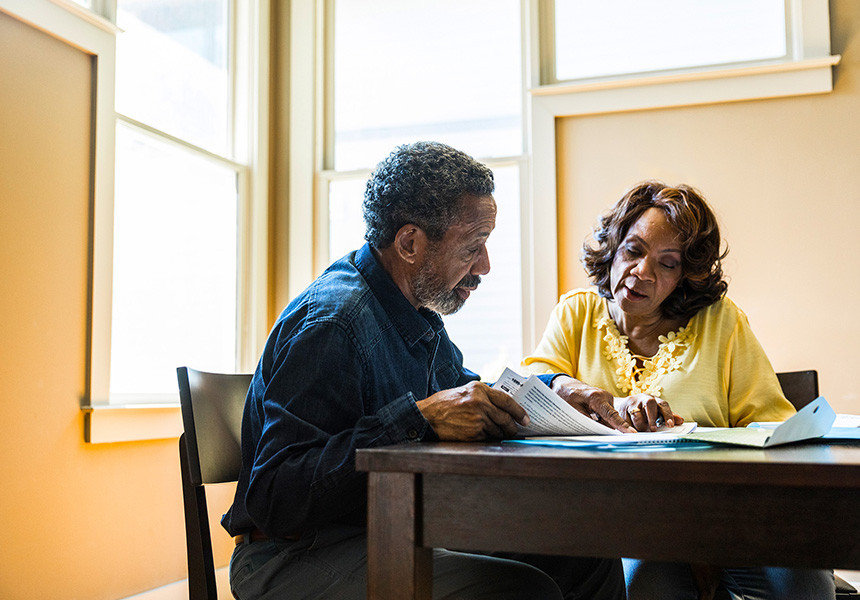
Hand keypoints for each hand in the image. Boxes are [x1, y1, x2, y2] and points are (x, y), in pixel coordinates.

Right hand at [416, 381, 530, 440]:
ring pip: (497, 430)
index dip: (519, 411)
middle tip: (515, 431)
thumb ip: (483, 396)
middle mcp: (480, 403)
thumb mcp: (464, 392)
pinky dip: (486, 438)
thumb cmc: (444, 404)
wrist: (426, 417)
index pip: (506, 400)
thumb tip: (503, 407)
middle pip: (505, 418)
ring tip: (494, 433)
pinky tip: (479, 435)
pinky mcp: (472, 433)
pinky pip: (487, 438)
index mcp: (479, 389)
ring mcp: (477, 418)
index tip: (526, 419)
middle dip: (512, 427)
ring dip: (498, 434)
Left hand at [551, 376, 635, 432]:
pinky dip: (601, 419)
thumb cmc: (566, 396)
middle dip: (605, 427)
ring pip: (609, 418)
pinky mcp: (606, 401)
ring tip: (587, 416)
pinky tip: (590, 416)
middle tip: (594, 429)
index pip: (611, 415)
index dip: (621, 426)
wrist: (565, 385)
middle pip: (611, 419)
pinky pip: (607, 415)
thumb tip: (601, 432)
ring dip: (601, 423)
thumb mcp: (573, 410)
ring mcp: (607, 398)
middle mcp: (605, 396)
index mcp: (596, 398)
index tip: (632, 433)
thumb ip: (588, 421)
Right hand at [616, 393, 683, 431]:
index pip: (663, 405)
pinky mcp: (622, 409)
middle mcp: (644, 398)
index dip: (668, 415)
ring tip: (641, 430)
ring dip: (640, 426)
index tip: (670, 425)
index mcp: (654, 400)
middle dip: (652, 418)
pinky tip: (632, 430)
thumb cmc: (644, 410)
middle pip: (650, 404)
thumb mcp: (656, 412)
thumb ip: (667, 416)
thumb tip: (680, 421)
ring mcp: (632, 403)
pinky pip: (626, 422)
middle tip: (653, 430)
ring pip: (637, 415)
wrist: (624, 406)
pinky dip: (630, 428)